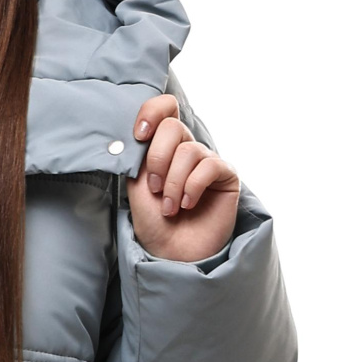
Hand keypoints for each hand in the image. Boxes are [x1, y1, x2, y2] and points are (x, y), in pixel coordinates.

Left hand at [125, 92, 239, 261]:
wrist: (172, 253)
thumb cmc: (154, 222)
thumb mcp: (136, 184)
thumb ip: (139, 154)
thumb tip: (140, 129)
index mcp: (164, 146)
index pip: (165, 108)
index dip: (152, 112)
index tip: (139, 135)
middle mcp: (187, 149)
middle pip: (173, 127)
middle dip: (158, 159)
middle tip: (154, 189)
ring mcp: (207, 161)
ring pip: (189, 150)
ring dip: (173, 182)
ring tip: (170, 207)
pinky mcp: (226, 176)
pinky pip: (210, 166)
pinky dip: (193, 186)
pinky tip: (188, 204)